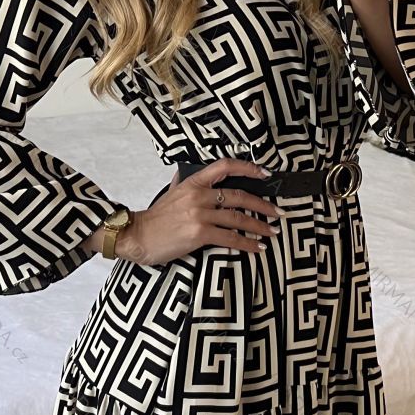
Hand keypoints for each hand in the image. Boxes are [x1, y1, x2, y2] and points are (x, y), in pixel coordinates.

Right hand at [93, 157, 282, 264]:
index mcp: (193, 183)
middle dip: (263, 205)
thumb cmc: (154, 219)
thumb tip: (184, 172)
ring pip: (238, 218)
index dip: (248, 168)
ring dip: (260, 226)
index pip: (224, 167)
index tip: (265, 174)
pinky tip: (257, 248)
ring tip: (272, 232)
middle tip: (278, 212)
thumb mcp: (169, 194)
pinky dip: (247, 244)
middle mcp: (199, 196)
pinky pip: (231, 238)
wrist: (136, 236)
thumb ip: (183, 183)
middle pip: (240, 196)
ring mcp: (200, 214)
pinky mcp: (199, 234)